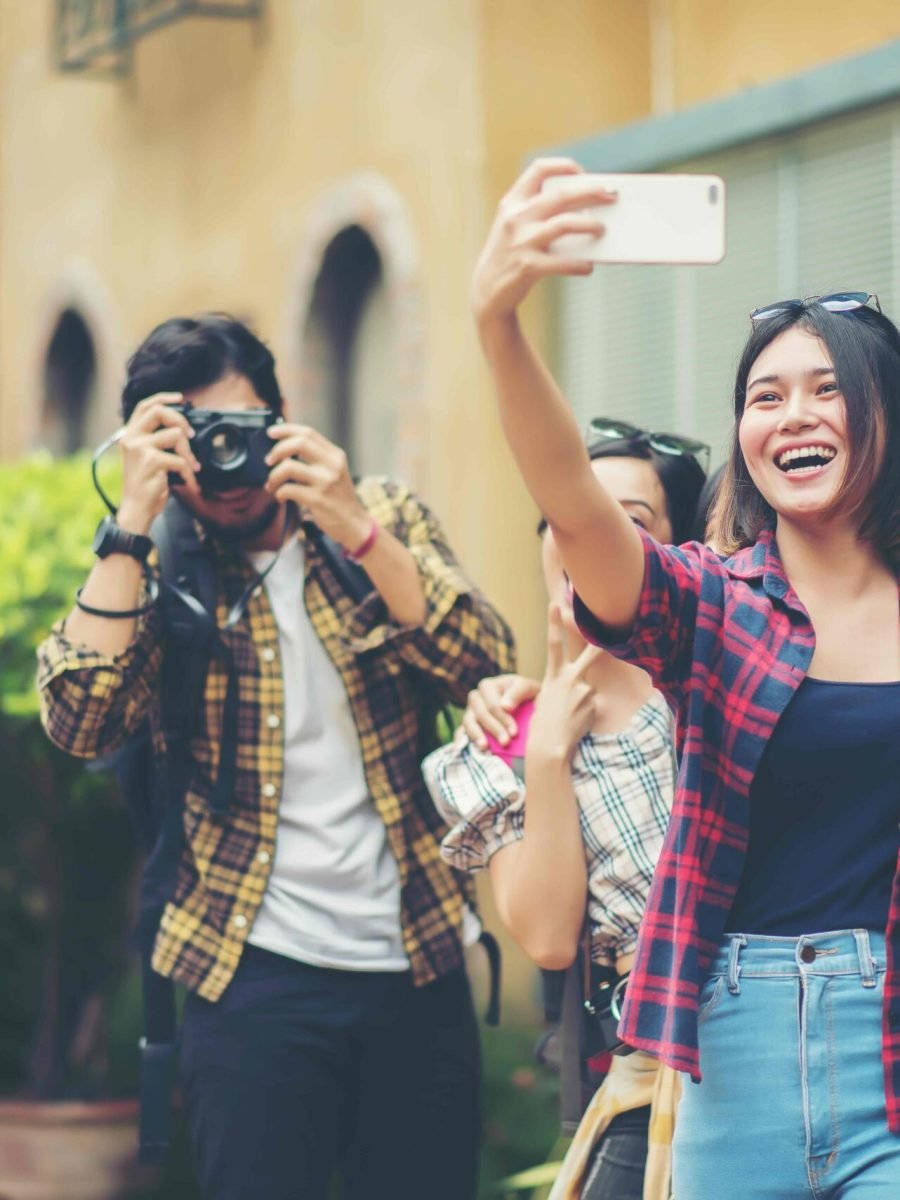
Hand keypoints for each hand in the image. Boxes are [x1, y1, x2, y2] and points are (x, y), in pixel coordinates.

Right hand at [116, 393, 201, 533]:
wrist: (137, 509)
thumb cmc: (145, 485)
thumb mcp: (146, 457)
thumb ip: (156, 440)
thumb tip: (182, 428)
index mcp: (130, 435)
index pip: (144, 405)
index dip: (163, 398)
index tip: (180, 398)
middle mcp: (132, 438)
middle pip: (159, 411)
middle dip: (181, 420)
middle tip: (190, 436)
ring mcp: (140, 448)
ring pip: (175, 435)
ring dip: (188, 453)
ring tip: (190, 467)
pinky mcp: (151, 461)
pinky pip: (180, 460)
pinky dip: (188, 472)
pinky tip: (187, 481)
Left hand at [264, 425, 370, 549]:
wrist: (354, 524)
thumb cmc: (339, 499)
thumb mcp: (335, 472)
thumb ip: (316, 460)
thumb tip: (284, 450)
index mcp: (336, 455)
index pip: (308, 433)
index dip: (286, 430)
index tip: (271, 432)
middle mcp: (333, 465)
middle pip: (299, 443)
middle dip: (277, 450)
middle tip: (268, 461)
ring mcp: (326, 482)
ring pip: (288, 467)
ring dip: (273, 476)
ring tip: (271, 484)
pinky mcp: (318, 499)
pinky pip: (288, 489)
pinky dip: (279, 493)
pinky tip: (280, 497)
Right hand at [462, 674, 540, 749]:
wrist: (526, 705)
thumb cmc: (528, 696)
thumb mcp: (528, 688)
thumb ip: (518, 692)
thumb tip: (505, 706)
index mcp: (488, 686)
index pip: (493, 704)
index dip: (503, 718)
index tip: (515, 732)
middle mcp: (476, 697)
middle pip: (481, 714)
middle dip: (494, 729)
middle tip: (506, 742)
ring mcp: (470, 711)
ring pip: (468, 722)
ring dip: (477, 735)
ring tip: (485, 747)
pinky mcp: (468, 724)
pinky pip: (461, 731)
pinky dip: (463, 740)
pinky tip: (468, 749)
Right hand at [472, 158, 616, 330]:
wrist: (487, 292)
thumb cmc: (510, 255)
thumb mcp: (516, 227)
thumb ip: (540, 213)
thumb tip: (585, 207)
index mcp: (512, 202)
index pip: (538, 170)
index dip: (563, 167)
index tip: (582, 171)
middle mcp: (515, 218)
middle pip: (561, 195)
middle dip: (590, 191)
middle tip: (610, 195)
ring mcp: (521, 242)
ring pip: (564, 224)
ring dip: (589, 224)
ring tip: (602, 228)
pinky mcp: (527, 267)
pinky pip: (562, 262)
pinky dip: (579, 264)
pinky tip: (588, 267)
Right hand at [527, 603, 601, 764]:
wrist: (549, 744)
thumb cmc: (542, 723)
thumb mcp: (546, 697)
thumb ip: (563, 685)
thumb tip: (582, 686)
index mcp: (553, 676)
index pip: (554, 644)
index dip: (554, 623)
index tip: (555, 604)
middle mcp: (570, 679)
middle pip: (590, 654)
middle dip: (599, 642)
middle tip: (606, 630)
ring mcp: (584, 691)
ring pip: (588, 688)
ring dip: (582, 700)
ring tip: (570, 715)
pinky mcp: (594, 704)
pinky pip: (592, 705)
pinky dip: (585, 713)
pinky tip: (575, 724)